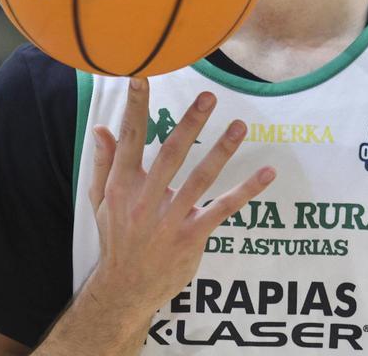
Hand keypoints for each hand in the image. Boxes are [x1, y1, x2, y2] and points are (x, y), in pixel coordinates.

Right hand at [85, 77, 274, 332]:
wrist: (124, 291)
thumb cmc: (116, 239)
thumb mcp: (100, 201)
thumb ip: (103, 163)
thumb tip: (102, 127)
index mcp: (122, 186)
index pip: (130, 139)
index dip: (135, 108)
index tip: (141, 77)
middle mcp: (145, 200)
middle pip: (170, 154)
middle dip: (190, 124)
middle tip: (209, 96)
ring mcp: (170, 220)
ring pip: (200, 179)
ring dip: (222, 151)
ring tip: (240, 126)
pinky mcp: (191, 237)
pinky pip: (223, 209)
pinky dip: (246, 191)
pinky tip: (267, 173)